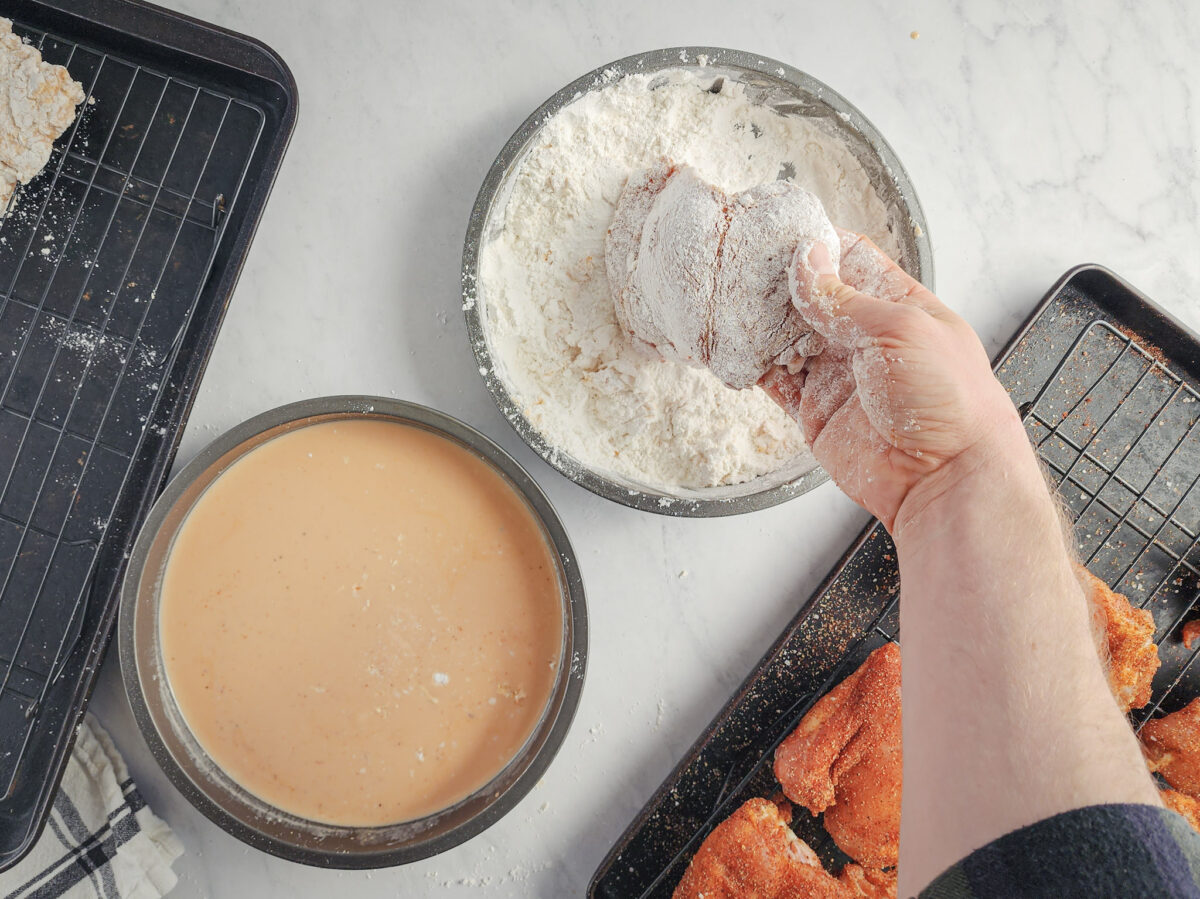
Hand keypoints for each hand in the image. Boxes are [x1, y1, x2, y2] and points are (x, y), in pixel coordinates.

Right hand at [761, 230, 1024, 530]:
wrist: (945, 478)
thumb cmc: (949, 400)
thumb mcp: (899, 330)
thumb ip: (845, 298)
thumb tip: (807, 259)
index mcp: (897, 306)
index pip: (849, 261)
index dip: (815, 244)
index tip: (778, 231)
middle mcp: (864, 338)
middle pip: (810, 298)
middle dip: (776, 281)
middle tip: (740, 263)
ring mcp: (836, 374)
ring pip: (786, 338)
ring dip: (758, 322)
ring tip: (726, 300)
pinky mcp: (815, 411)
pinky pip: (776, 382)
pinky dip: (752, 366)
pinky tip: (733, 349)